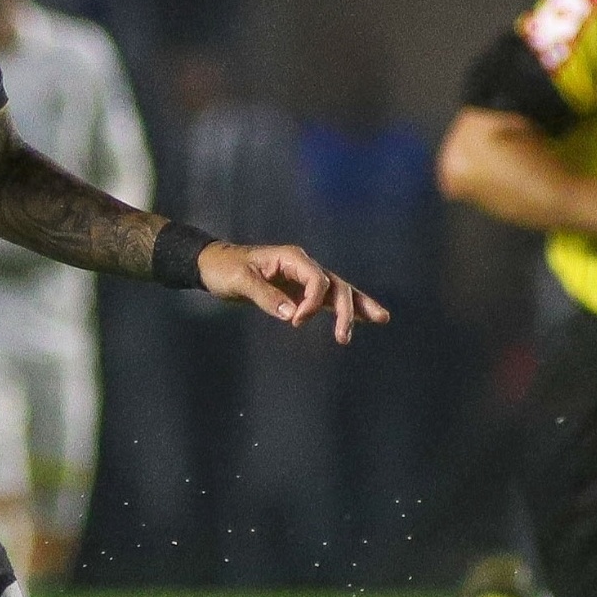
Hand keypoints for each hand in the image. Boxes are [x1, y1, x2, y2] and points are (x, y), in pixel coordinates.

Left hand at [197, 241, 389, 342]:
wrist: (214, 265)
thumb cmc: (224, 268)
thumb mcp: (240, 280)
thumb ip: (265, 296)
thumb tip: (291, 314)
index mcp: (291, 258)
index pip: (316, 279)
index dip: (312, 302)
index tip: (295, 321)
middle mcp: (303, 265)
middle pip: (335, 285)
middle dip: (345, 310)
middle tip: (343, 337)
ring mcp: (304, 278)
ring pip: (338, 291)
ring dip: (356, 307)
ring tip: (381, 319)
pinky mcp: (301, 291)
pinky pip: (328, 299)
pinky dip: (344, 309)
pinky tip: (363, 319)